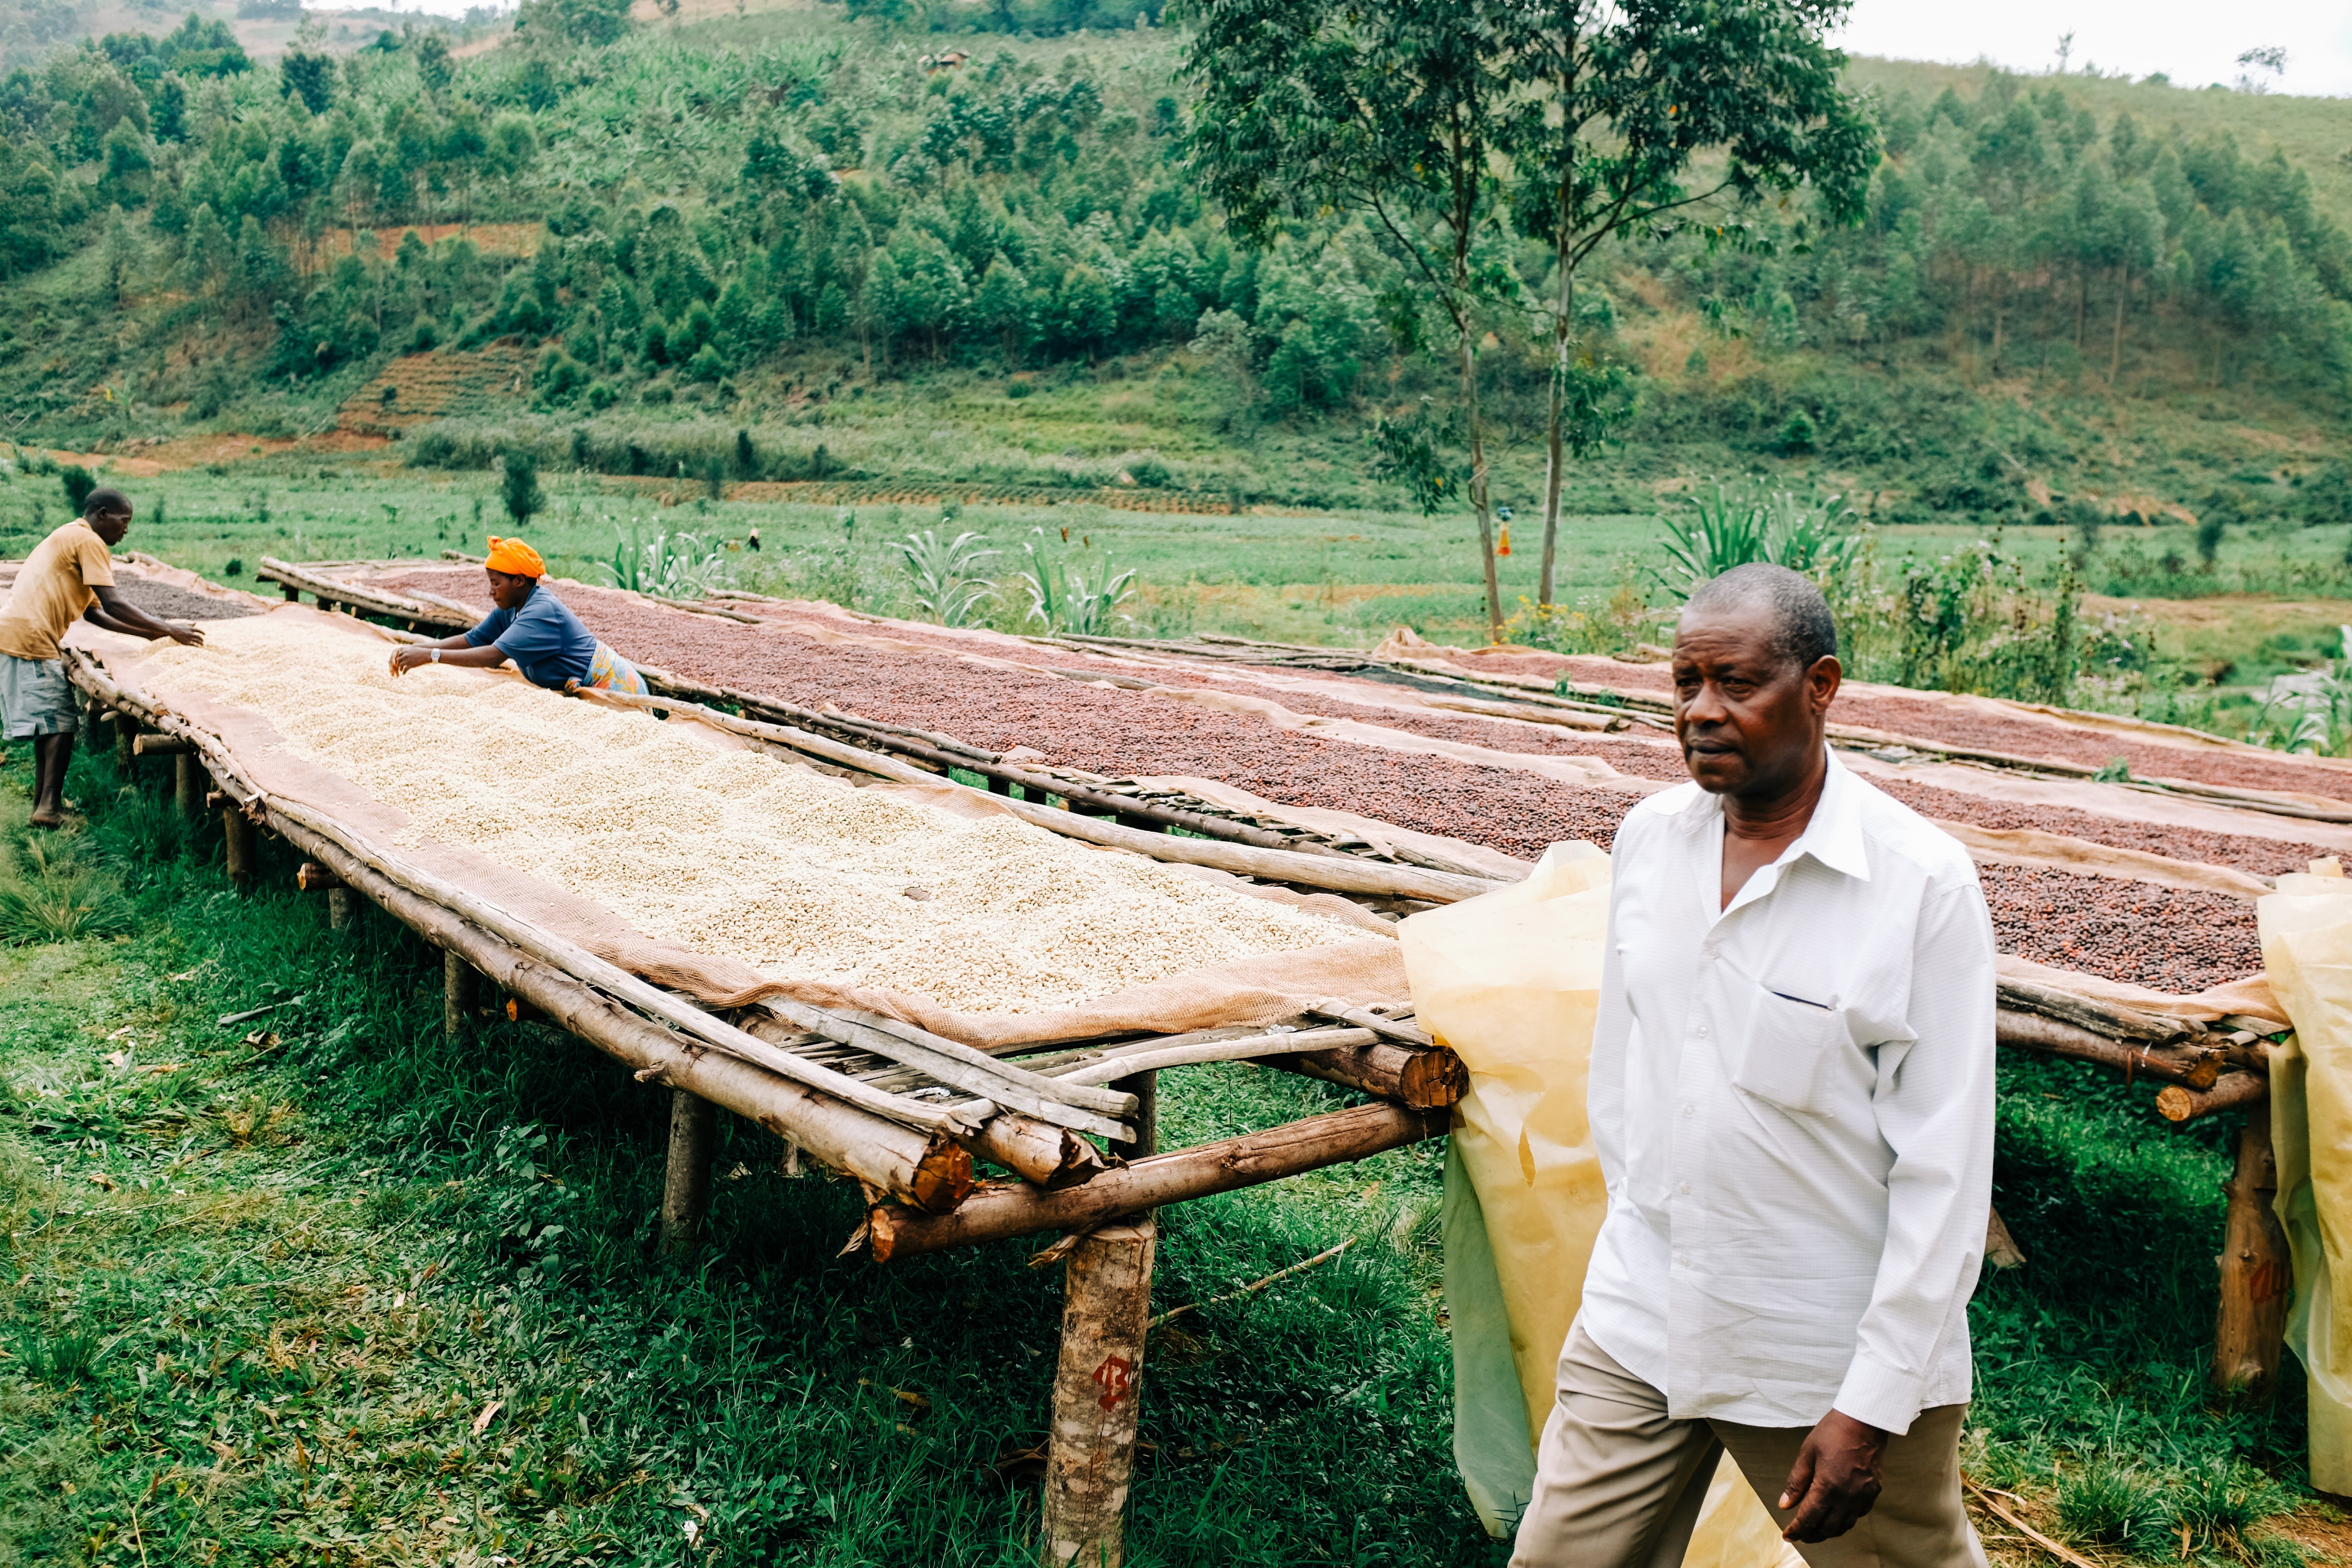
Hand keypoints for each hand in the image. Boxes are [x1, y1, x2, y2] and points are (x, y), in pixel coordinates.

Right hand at [167, 622, 203, 646]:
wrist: (171, 630)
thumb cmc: (177, 626)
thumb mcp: (184, 624)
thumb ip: (190, 624)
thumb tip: (195, 623)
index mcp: (191, 629)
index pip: (199, 631)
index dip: (202, 633)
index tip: (204, 634)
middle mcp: (191, 633)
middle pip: (199, 637)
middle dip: (202, 639)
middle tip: (203, 641)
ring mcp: (189, 638)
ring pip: (197, 641)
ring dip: (200, 643)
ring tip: (202, 644)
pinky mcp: (186, 642)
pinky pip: (193, 644)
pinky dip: (196, 646)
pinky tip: (197, 647)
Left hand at [388, 647, 430, 676]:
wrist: (427, 655)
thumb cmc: (421, 652)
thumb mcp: (413, 650)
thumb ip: (408, 651)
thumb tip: (406, 653)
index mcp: (404, 651)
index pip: (398, 656)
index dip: (398, 659)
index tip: (399, 662)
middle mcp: (404, 655)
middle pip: (398, 661)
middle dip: (398, 664)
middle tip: (398, 667)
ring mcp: (407, 660)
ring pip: (400, 665)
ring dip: (400, 668)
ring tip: (401, 670)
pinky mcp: (410, 665)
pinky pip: (405, 669)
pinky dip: (404, 672)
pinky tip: (404, 674)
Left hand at [1776, 1409, 1885, 1542]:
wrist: (1865, 1420)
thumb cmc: (1832, 1432)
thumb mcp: (1807, 1453)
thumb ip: (1796, 1481)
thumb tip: (1785, 1504)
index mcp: (1828, 1486)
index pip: (1809, 1518)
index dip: (1797, 1530)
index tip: (1787, 1536)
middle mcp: (1848, 1496)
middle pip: (1828, 1528)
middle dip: (1812, 1535)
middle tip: (1801, 1534)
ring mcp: (1864, 1495)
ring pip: (1845, 1525)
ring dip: (1829, 1531)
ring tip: (1816, 1530)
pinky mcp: (1874, 1490)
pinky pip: (1859, 1514)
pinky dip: (1846, 1520)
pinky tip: (1837, 1515)